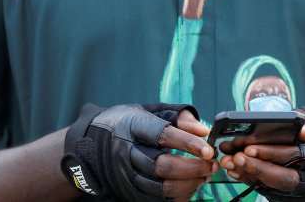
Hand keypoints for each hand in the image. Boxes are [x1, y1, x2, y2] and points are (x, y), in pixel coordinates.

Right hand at [62, 103, 217, 201]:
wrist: (92, 146)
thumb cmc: (128, 124)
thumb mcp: (149, 111)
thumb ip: (178, 116)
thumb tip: (203, 130)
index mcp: (132, 126)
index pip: (162, 135)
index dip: (187, 143)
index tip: (208, 149)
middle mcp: (127, 153)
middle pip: (163, 166)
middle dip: (194, 167)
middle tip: (212, 164)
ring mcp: (127, 176)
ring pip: (163, 187)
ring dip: (191, 183)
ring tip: (206, 175)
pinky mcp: (131, 193)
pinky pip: (160, 200)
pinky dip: (181, 195)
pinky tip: (192, 185)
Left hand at [219, 107, 304, 201]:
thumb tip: (295, 124)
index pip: (296, 157)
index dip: (271, 154)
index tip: (247, 147)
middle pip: (286, 180)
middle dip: (257, 169)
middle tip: (232, 157)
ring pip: (279, 189)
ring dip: (251, 177)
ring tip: (228, 163)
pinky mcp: (304, 195)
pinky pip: (277, 192)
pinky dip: (257, 182)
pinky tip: (239, 170)